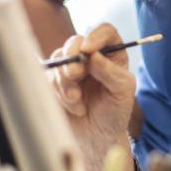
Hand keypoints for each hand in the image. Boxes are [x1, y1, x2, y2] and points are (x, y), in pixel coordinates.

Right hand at [48, 23, 136, 170]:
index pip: (105, 32)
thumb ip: (110, 72)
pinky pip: (48, 77)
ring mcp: (70, 68)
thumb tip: (94, 55)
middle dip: (72, 58)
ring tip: (78, 103)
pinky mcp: (54, 81)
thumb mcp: (122, 92)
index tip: (89, 50)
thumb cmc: (115, 113)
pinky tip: (74, 107)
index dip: (96, 36)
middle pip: (75, 42)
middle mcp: (90, 57)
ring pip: (59, 60)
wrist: (96, 138)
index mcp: (112, 54)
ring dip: (66, 82)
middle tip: (75, 74)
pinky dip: (59, 93)